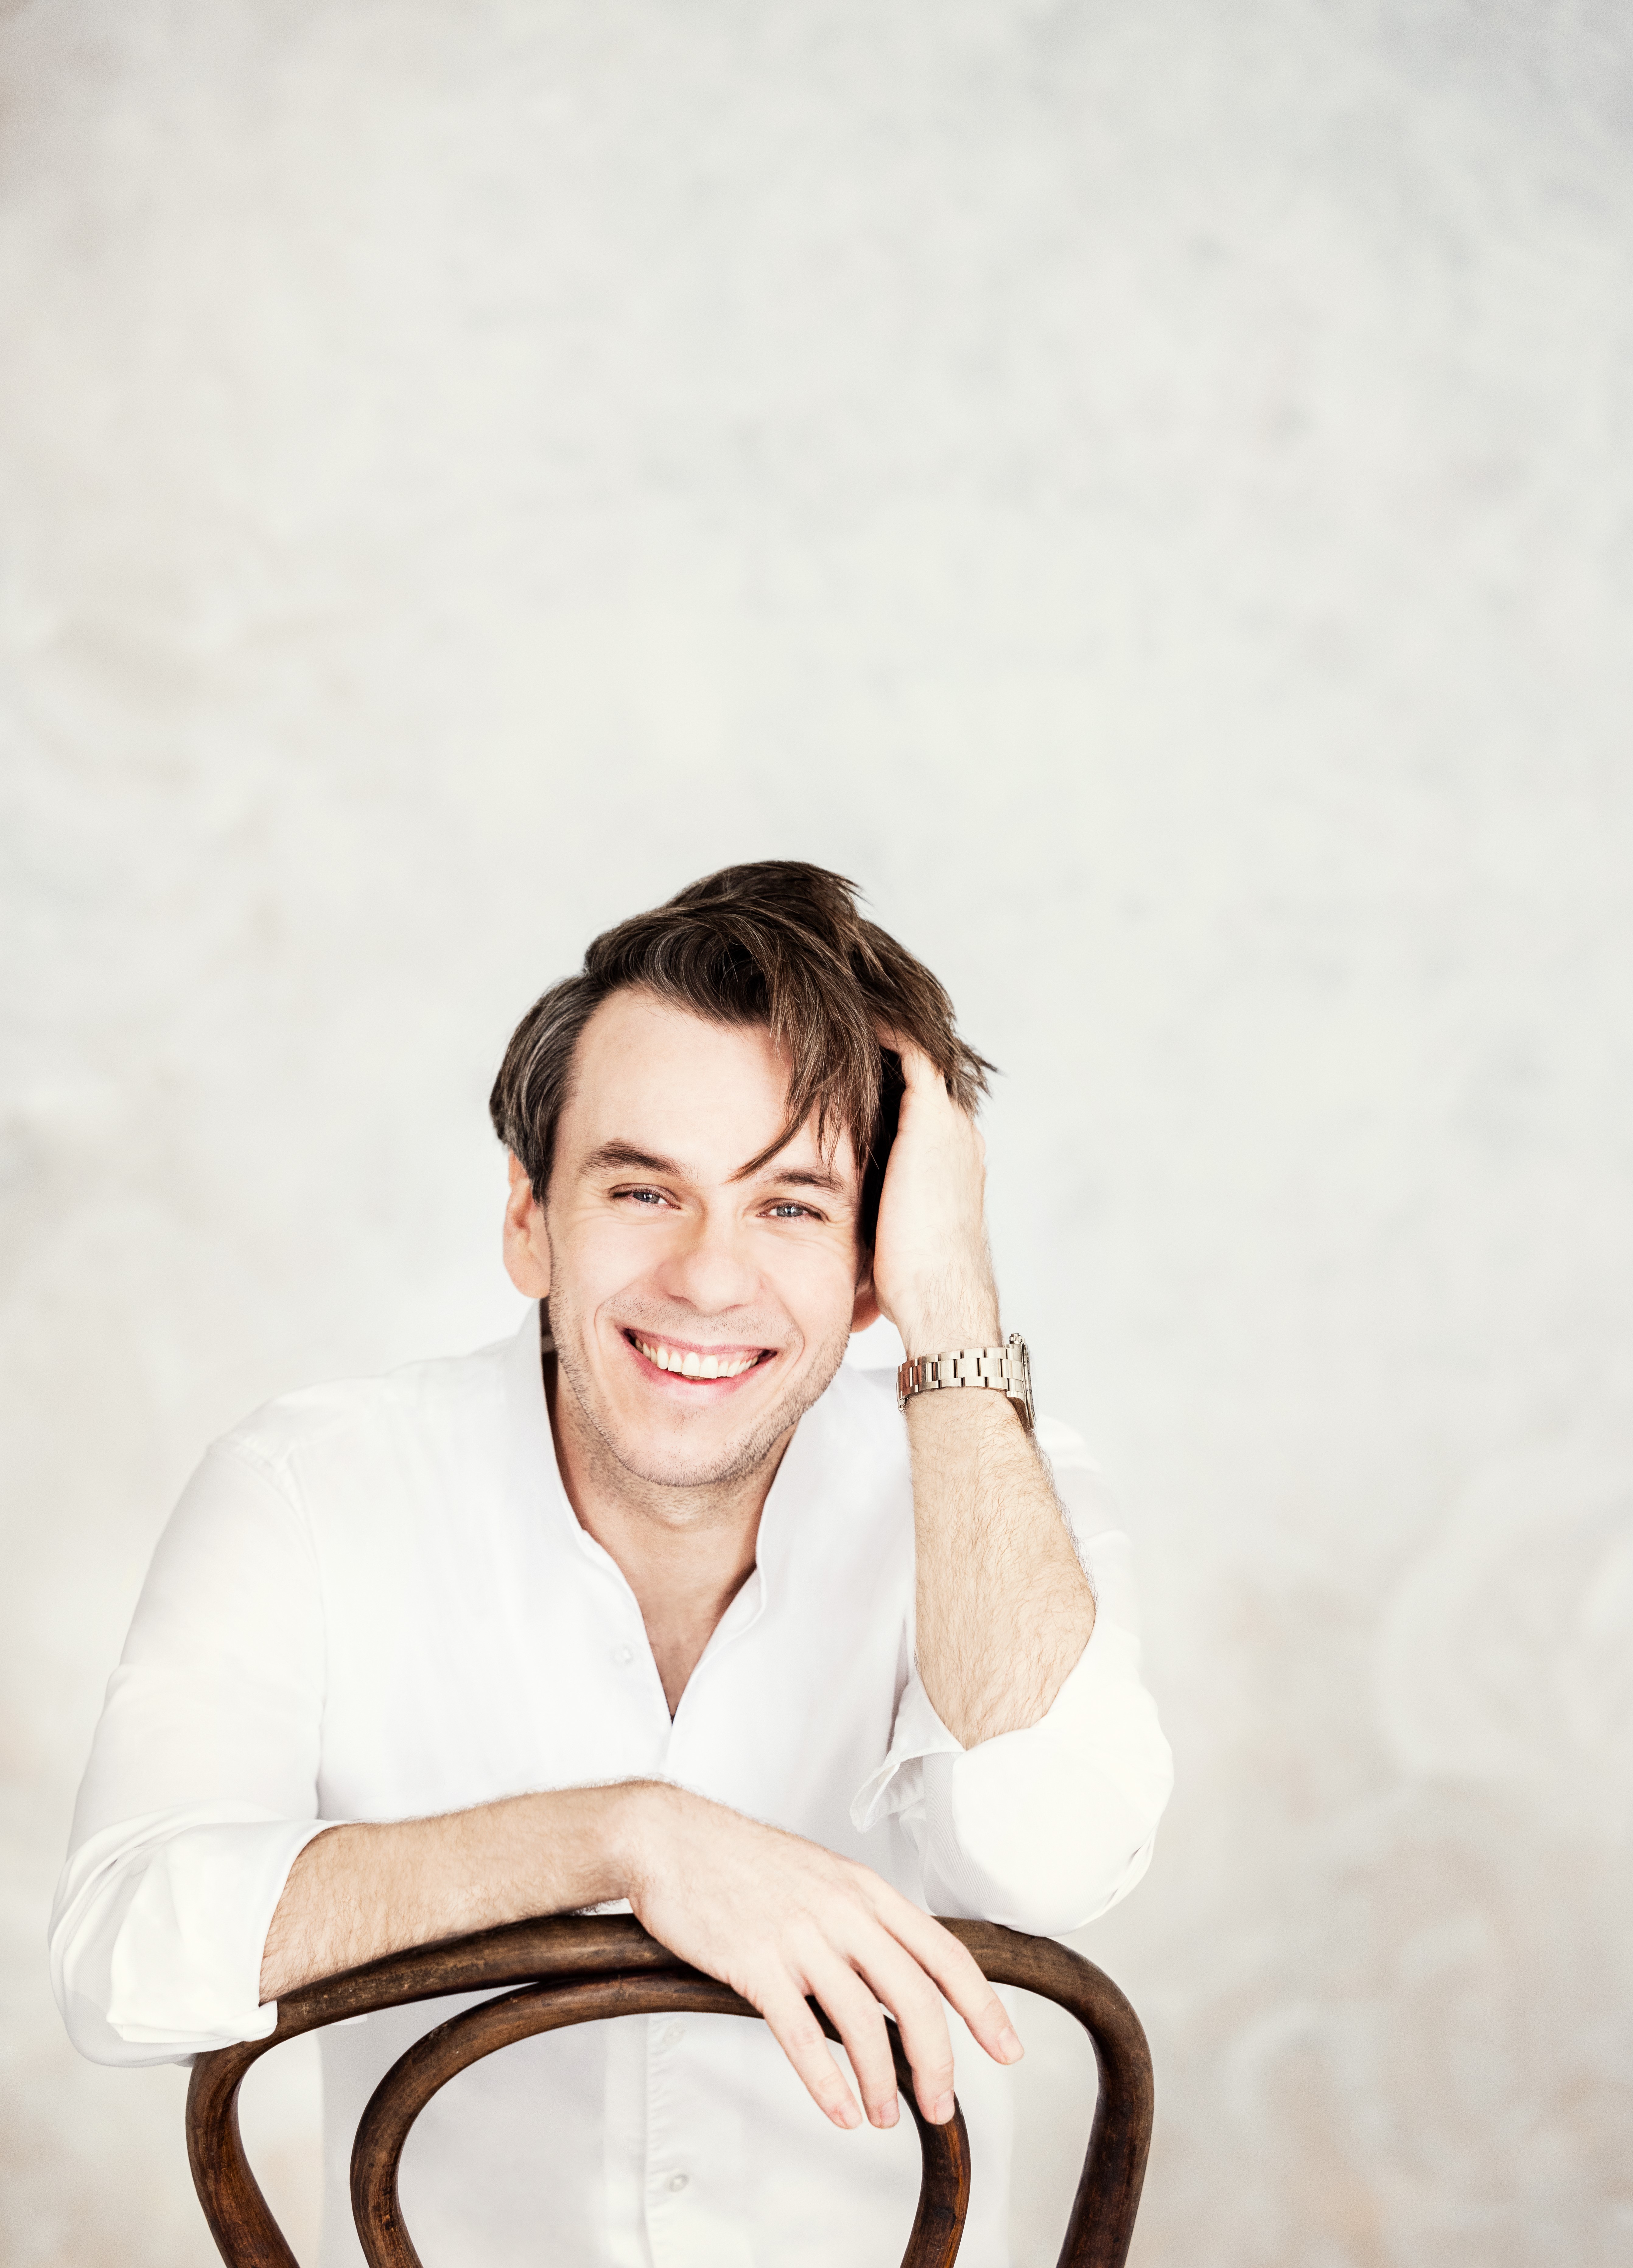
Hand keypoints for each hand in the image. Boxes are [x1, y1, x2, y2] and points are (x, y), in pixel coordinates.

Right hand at [619, 1783, 1022, 2129]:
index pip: (946, 1953)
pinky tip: (840, 2110)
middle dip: (937, 2061)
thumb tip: (896, 1974)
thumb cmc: (742, 1860)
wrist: (671, 1838)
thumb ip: (862, 1920)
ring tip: (885, 2117)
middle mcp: (843, 1911)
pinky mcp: (755, 1964)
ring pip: (861, 2023)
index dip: (983, 2006)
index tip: (1007, 2049)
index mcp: (866, 1890)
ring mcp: (799, 1937)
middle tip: (941, 2103)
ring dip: (881, 2082)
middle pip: (914, 1997)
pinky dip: (826, 2083)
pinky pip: (800, 2035)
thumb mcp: (821, 1875)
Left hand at [870, 1038, 998, 1353]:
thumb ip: (865, 1221)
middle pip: (921, 1075)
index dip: (885, 1084)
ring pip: (920, 1055)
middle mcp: (957, 1137)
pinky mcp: (932, 1119)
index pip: (917, 1107)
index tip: (846, 1069)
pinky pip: (913, 1051)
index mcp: (949, 1163)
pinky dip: (887, 1029)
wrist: (940, 1299)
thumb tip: (825, 1251)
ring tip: (845, 1010)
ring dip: (885, 1033)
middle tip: (841, 1026)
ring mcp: (950, 1125)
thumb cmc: (909, 1288)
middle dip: (885, 1052)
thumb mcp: (883, 1240)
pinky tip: (853, 1015)